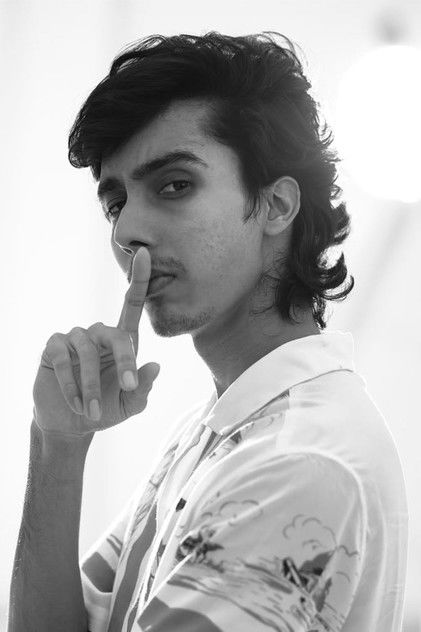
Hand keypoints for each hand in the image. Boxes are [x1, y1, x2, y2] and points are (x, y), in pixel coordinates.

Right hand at [32, 247, 159, 437]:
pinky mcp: (54, 347)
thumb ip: (142, 387)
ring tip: (92, 412)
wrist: (71, 424)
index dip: (139, 279)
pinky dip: (71, 385)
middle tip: (128, 389)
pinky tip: (76, 404)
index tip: (145, 253)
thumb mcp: (130, 404)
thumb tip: (155, 365)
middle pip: (115, 335)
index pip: (132, 305)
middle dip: (124, 362)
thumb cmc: (106, 409)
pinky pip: (64, 359)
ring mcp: (75, 338)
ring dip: (92, 385)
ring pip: (87, 353)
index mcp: (123, 341)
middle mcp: (99, 334)